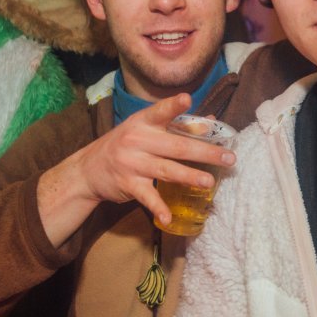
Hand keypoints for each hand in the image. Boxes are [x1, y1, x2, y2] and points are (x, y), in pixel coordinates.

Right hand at [40, 94, 235, 244]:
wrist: (89, 169)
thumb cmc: (126, 145)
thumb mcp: (145, 129)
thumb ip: (175, 125)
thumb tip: (210, 121)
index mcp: (143, 122)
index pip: (160, 112)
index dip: (173, 106)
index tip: (187, 99)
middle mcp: (137, 140)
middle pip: (176, 146)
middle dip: (204, 152)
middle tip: (228, 158)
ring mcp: (132, 163)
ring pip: (166, 170)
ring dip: (189, 176)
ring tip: (209, 182)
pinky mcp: (128, 184)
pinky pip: (147, 197)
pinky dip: (158, 208)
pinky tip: (169, 217)